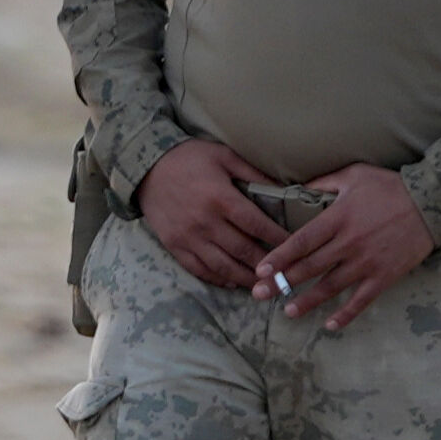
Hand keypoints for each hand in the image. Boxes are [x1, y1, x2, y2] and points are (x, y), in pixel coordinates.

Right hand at [134, 138, 289, 290]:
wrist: (145, 166)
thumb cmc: (189, 158)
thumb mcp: (224, 156)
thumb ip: (254, 172)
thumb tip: (284, 188)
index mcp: (221, 198)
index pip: (257, 226)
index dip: (278, 239)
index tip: (295, 247)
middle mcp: (206, 222)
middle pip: (243, 251)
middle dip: (267, 265)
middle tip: (284, 273)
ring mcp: (188, 237)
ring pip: (223, 266)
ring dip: (245, 278)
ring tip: (262, 284)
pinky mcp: (174, 245)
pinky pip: (198, 269)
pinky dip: (217, 279)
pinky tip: (231, 281)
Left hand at [256, 163, 435, 331]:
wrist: (431, 202)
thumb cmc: (390, 186)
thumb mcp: (354, 174)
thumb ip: (323, 181)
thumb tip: (297, 185)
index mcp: (338, 218)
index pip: (301, 242)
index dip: (279, 257)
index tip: (260, 271)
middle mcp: (348, 243)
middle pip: (309, 267)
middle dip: (282, 283)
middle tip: (260, 295)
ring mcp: (367, 262)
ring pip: (331, 287)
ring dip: (307, 301)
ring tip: (288, 312)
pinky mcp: (384, 276)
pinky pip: (362, 300)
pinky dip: (346, 315)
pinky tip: (330, 325)